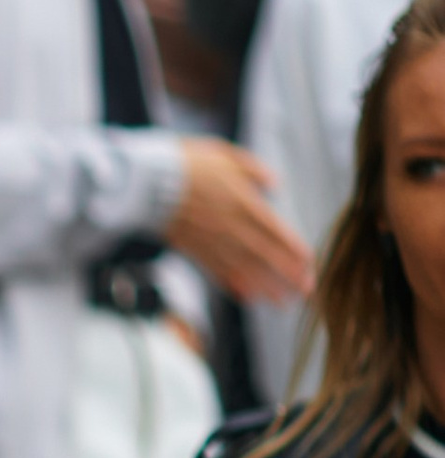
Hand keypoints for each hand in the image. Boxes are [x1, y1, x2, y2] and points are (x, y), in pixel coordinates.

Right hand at [165, 143, 314, 305]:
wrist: (148, 184)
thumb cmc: (186, 164)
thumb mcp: (226, 155)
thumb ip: (253, 171)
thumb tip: (274, 184)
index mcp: (243, 203)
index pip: (277, 232)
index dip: (294, 250)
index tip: (310, 263)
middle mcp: (232, 228)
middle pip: (266, 256)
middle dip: (288, 276)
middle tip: (306, 291)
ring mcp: (212, 242)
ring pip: (245, 269)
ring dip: (265, 288)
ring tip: (282, 302)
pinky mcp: (194, 250)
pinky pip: (218, 272)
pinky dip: (234, 285)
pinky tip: (247, 295)